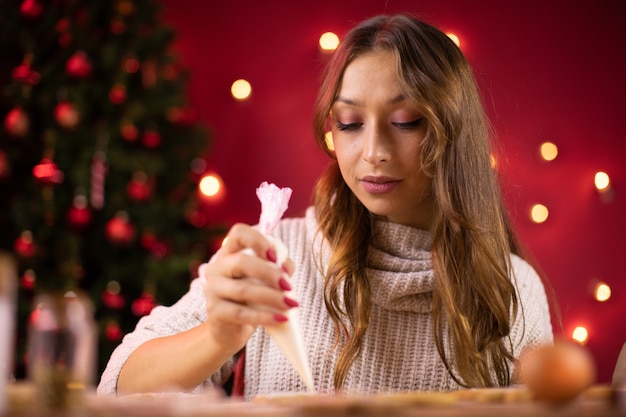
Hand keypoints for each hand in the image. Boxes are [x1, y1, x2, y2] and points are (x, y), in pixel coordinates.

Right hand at [202, 223, 295, 352]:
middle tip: (288, 286)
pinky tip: (281, 319)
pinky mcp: (214, 312)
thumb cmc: (252, 299)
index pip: (238, 233)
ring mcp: (212, 290)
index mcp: (228, 253)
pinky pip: (242, 314)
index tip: (275, 256)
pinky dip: (265, 316)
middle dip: (269, 272)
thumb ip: (278, 268)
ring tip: (290, 304)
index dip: (257, 240)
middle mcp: (216, 268)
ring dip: (272, 296)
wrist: (230, 330)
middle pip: (241, 262)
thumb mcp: (264, 280)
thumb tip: (286, 267)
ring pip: (243, 290)